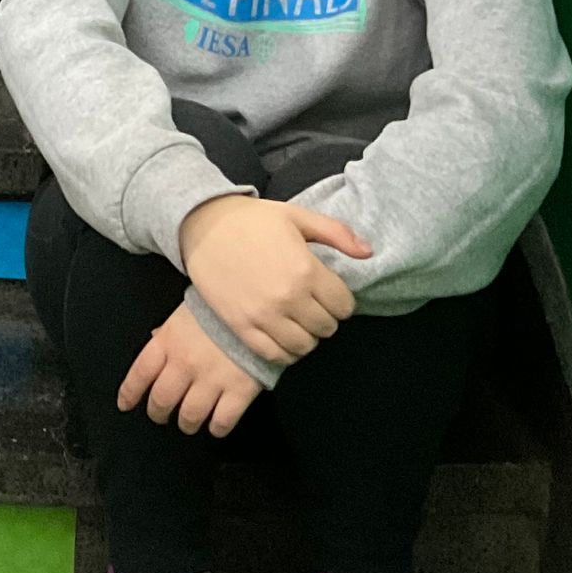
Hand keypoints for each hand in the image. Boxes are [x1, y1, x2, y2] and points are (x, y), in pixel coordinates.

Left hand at [119, 302, 260, 435]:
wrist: (257, 306)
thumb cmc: (217, 307)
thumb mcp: (184, 313)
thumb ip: (168, 332)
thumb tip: (155, 340)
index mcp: (168, 341)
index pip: (140, 374)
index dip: (129, 393)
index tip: (125, 405)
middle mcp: (185, 364)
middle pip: (162, 400)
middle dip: (158, 413)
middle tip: (161, 416)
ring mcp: (212, 380)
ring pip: (189, 416)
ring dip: (186, 423)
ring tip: (188, 423)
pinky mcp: (239, 391)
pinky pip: (222, 421)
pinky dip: (216, 428)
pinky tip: (215, 425)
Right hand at [179, 193, 370, 366]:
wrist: (202, 226)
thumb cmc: (252, 219)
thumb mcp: (297, 216)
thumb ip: (336, 234)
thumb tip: (369, 253)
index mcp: (307, 270)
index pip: (345, 306)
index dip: (341, 300)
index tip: (328, 292)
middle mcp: (289, 298)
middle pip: (327, 328)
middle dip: (324, 317)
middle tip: (311, 305)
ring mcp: (264, 316)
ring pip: (304, 346)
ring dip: (306, 336)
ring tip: (297, 320)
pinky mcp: (242, 327)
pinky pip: (275, 356)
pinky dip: (284, 351)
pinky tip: (281, 335)